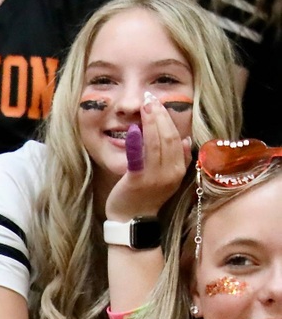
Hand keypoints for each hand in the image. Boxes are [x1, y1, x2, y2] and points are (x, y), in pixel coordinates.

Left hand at [104, 94, 191, 220]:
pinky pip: (140, 156)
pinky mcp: (138, 180)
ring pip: (157, 143)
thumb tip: (186, 140)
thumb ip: (179, 160)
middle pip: (169, 137)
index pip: (177, 138)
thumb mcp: (168, 179)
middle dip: (160, 115)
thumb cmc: (146, 196)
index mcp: (179, 170)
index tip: (160, 102)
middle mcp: (171, 173)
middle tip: (151, 98)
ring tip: (145, 105)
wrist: (131, 220)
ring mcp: (155, 177)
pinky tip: (134, 128)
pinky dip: (138, 141)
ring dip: (151, 122)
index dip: (169, 119)